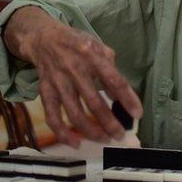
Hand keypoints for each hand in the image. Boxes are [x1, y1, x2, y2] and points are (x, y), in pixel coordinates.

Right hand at [9, 7, 142, 146]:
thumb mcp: (99, 47)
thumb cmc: (78, 44)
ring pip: (75, 113)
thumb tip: (119, 97)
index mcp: (92, 56)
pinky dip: (63, 133)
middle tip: (120, 135)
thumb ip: (111, 70)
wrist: (44, 38)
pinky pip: (52, 116)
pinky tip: (76, 143)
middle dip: (109, 122)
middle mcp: (74, 70)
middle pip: (94, 102)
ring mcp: (58, 82)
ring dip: (91, 131)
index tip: (138, 114)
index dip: (127, 99)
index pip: (114, 81)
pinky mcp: (45, 91)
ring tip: (105, 139)